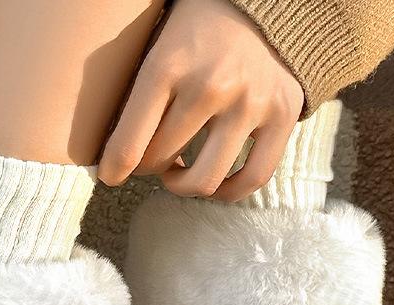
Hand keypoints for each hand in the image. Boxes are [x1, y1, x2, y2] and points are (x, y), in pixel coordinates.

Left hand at [98, 0, 302, 201]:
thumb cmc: (199, 23)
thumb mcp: (158, 39)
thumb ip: (138, 88)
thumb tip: (112, 147)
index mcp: (168, 64)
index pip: (131, 142)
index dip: (115, 168)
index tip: (110, 176)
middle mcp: (210, 86)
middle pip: (162, 161)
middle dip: (148, 168)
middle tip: (149, 159)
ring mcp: (249, 104)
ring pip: (205, 180)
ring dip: (183, 185)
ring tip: (178, 173)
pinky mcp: (282, 116)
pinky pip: (253, 178)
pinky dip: (229, 192)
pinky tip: (216, 183)